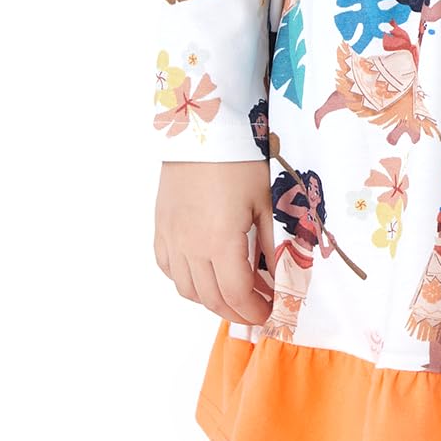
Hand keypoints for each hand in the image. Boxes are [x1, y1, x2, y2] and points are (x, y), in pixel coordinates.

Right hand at [154, 159, 274, 324]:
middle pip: (211, 298)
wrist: (203, 129)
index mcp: (220, 242)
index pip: (236, 295)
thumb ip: (271, 242)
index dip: (254, 310)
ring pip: (186, 289)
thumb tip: (280, 274)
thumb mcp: (265, 201)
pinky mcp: (160, 226)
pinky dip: (185, 279)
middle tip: (256, 307)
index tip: (270, 311)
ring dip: (211, 299)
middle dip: (236, 311)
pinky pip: (168, 267)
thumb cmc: (239, 160)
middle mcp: (190, 247)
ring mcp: (171, 238)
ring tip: (233, 292)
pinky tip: (202, 272)